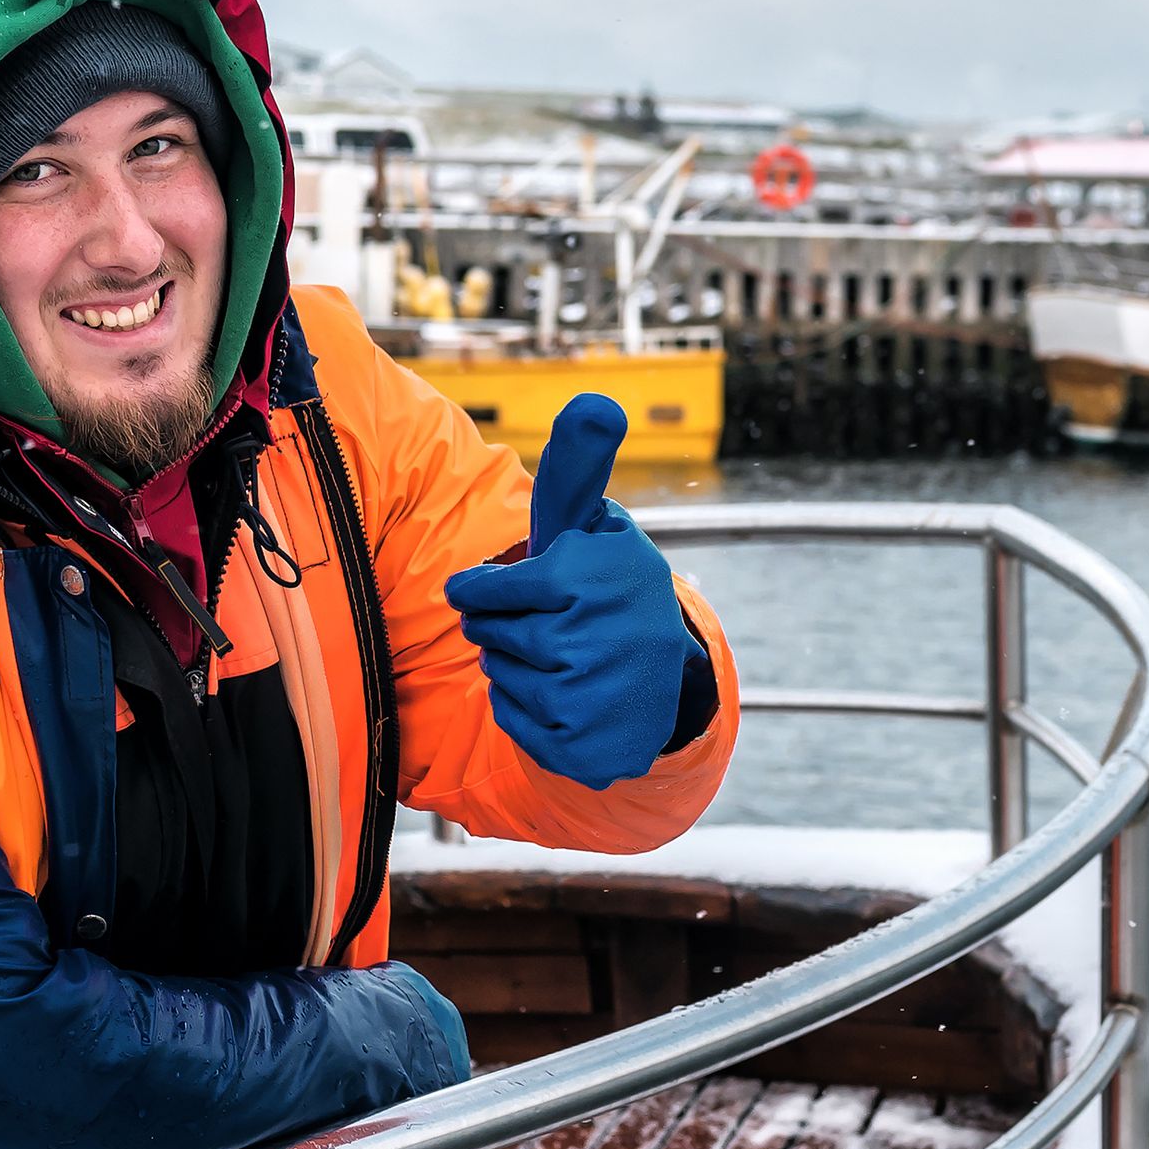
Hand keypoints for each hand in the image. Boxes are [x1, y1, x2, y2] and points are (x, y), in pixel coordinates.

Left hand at [445, 396, 704, 788]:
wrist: (666, 673)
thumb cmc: (609, 586)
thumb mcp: (595, 526)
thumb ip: (578, 467)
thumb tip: (596, 401)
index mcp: (588, 579)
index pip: (485, 591)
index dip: (482, 590)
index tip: (489, 589)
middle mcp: (593, 640)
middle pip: (488, 635)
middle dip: (503, 626)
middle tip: (541, 622)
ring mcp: (591, 698)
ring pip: (499, 676)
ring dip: (514, 665)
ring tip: (557, 655)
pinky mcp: (584, 746)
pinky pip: (513, 721)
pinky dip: (524, 708)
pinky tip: (561, 693)